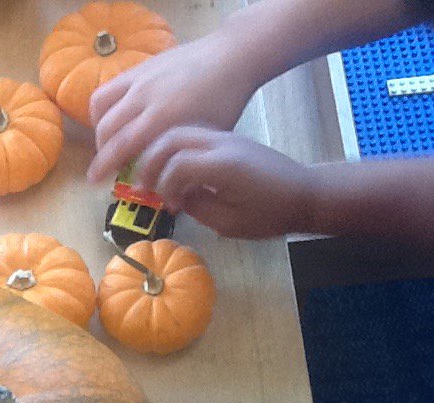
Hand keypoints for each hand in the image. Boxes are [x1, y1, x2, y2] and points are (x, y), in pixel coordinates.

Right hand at [87, 27, 263, 184]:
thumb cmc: (224, 103)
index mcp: (161, 118)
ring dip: (98, 126)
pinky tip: (116, 117)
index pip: (120, 146)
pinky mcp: (139, 66)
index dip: (103, 166)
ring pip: (100, 104)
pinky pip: (110, 87)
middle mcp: (143, 96)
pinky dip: (105, 106)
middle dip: (100, 151)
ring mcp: (139, 77)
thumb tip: (161, 184)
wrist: (231, 56)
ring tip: (108, 141)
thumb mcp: (204, 138)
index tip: (92, 181)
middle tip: (104, 166)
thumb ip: (178, 158)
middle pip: (106, 127)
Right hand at [135, 128, 315, 238]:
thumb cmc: (270, 215)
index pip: (177, 164)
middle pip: (172, 137)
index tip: (170, 207)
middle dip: (152, 161)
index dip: (165, 186)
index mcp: (224, 165)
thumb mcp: (229, 223)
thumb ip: (197, 207)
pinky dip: (176, 150)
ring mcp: (225, 137)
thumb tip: (176, 197)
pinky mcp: (227, 139)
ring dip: (162, 153)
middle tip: (146, 186)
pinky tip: (176, 172)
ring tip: (157, 178)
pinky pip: (193, 136)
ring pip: (180, 131)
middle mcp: (221, 143)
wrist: (303, 194)